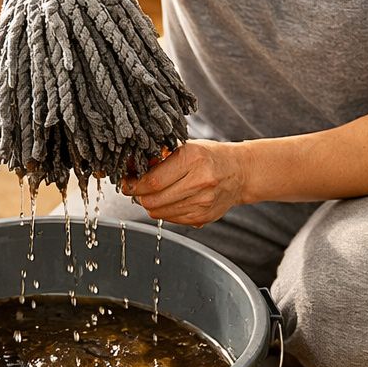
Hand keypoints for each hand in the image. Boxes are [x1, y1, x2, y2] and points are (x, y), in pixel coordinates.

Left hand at [121, 140, 248, 227]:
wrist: (240, 172)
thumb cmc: (209, 156)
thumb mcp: (185, 147)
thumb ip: (159, 157)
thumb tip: (129, 166)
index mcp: (193, 158)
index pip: (153, 181)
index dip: (134, 184)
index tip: (127, 182)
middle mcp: (200, 181)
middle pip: (153, 200)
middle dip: (139, 195)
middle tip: (137, 188)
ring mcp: (203, 202)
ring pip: (160, 212)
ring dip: (151, 204)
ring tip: (155, 193)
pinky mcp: (203, 217)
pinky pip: (171, 219)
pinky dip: (165, 211)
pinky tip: (170, 200)